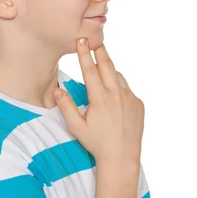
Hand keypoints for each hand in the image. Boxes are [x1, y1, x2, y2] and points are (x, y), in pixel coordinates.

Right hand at [53, 40, 144, 163]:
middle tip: (94, 41)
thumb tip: (57, 89)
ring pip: (118, 76)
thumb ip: (66, 106)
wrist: (122, 157)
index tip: (81, 40)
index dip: (84, 54)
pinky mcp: (139, 104)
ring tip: (101, 64)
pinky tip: (113, 92)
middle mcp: (117, 95)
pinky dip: (119, 86)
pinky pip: (127, 89)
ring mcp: (130, 98)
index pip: (90, 70)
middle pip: (107, 66)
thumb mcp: (76, 127)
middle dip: (99, 52)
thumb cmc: (96, 143)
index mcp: (100, 99)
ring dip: (109, 69)